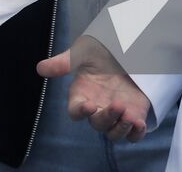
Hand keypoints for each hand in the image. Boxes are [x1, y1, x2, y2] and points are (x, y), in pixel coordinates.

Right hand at [36, 35, 151, 141]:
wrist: (125, 47)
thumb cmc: (98, 50)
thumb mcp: (82, 52)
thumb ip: (64, 62)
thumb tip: (40, 68)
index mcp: (81, 96)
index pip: (76, 111)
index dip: (81, 111)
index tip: (90, 105)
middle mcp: (97, 108)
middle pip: (98, 124)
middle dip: (107, 118)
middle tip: (118, 105)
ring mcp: (116, 114)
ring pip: (115, 133)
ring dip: (121, 129)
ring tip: (131, 117)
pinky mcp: (133, 115)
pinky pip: (133, 134)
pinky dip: (136, 134)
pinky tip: (140, 124)